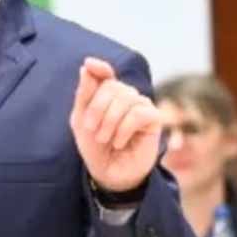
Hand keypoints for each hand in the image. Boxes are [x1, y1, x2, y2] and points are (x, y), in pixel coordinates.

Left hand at [70, 57, 161, 191]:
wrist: (108, 172)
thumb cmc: (94, 145)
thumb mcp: (81, 120)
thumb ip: (85, 94)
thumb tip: (88, 66)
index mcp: (106, 94)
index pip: (105, 73)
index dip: (100, 68)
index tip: (90, 64)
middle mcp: (126, 96)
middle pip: (111, 87)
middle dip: (96, 109)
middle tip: (91, 129)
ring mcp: (141, 105)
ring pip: (126, 98)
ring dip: (109, 121)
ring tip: (104, 139)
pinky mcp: (155, 119)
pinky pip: (139, 113)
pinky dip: (124, 129)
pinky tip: (119, 142)